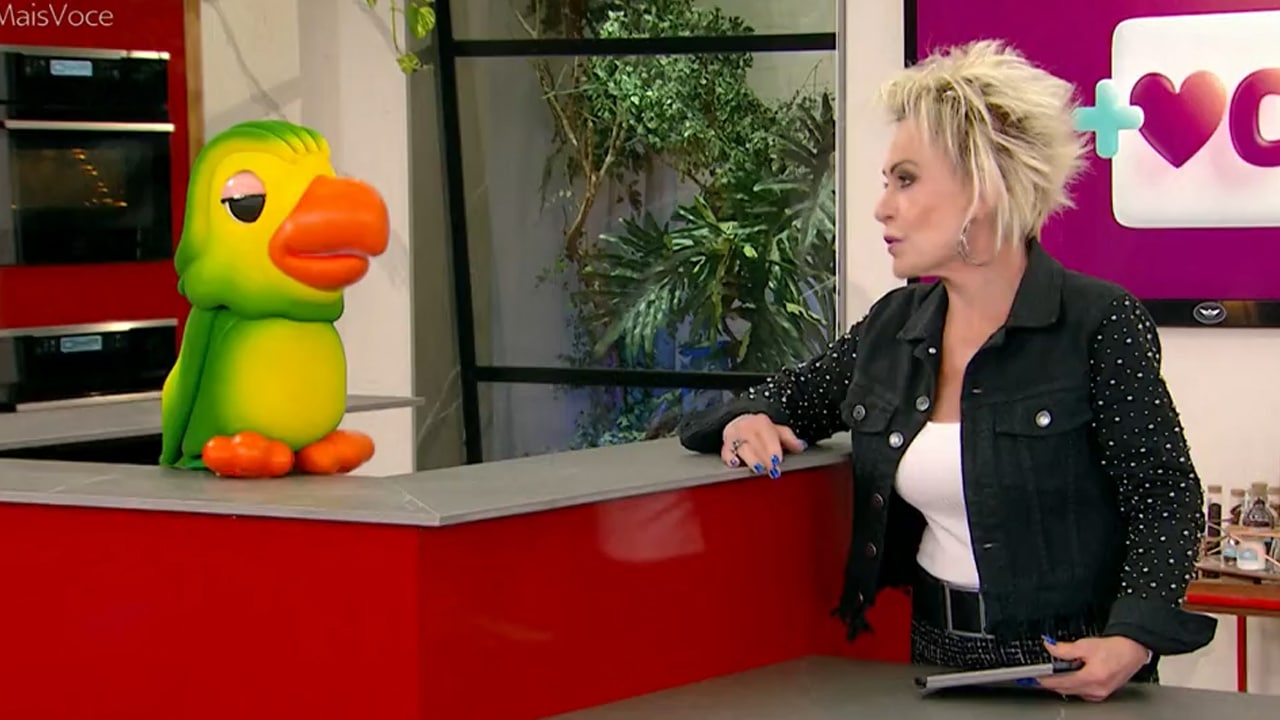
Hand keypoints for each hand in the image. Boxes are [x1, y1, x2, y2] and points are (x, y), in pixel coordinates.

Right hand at [721, 413, 806, 477]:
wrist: (738, 423)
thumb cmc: (760, 430)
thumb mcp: (776, 430)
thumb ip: (789, 439)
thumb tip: (801, 446)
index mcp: (761, 423)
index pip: (768, 435)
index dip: (773, 448)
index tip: (778, 459)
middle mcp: (747, 428)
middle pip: (756, 443)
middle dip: (765, 457)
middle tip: (773, 469)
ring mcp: (735, 437)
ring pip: (743, 449)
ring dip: (752, 460)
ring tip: (759, 469)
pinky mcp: (725, 446)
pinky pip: (726, 453)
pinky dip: (729, 458)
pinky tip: (735, 463)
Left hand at [1036, 635, 1150, 701]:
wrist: (1132, 649)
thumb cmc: (1114, 648)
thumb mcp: (1085, 644)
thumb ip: (1064, 649)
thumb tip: (1049, 647)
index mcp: (1091, 678)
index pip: (1060, 682)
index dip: (1045, 680)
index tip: (1033, 677)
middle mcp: (1095, 689)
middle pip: (1065, 689)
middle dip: (1051, 683)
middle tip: (1039, 675)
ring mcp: (1099, 693)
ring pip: (1073, 692)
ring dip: (1062, 684)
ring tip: (1054, 674)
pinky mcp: (1103, 693)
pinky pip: (1082, 692)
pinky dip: (1073, 686)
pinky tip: (1070, 678)